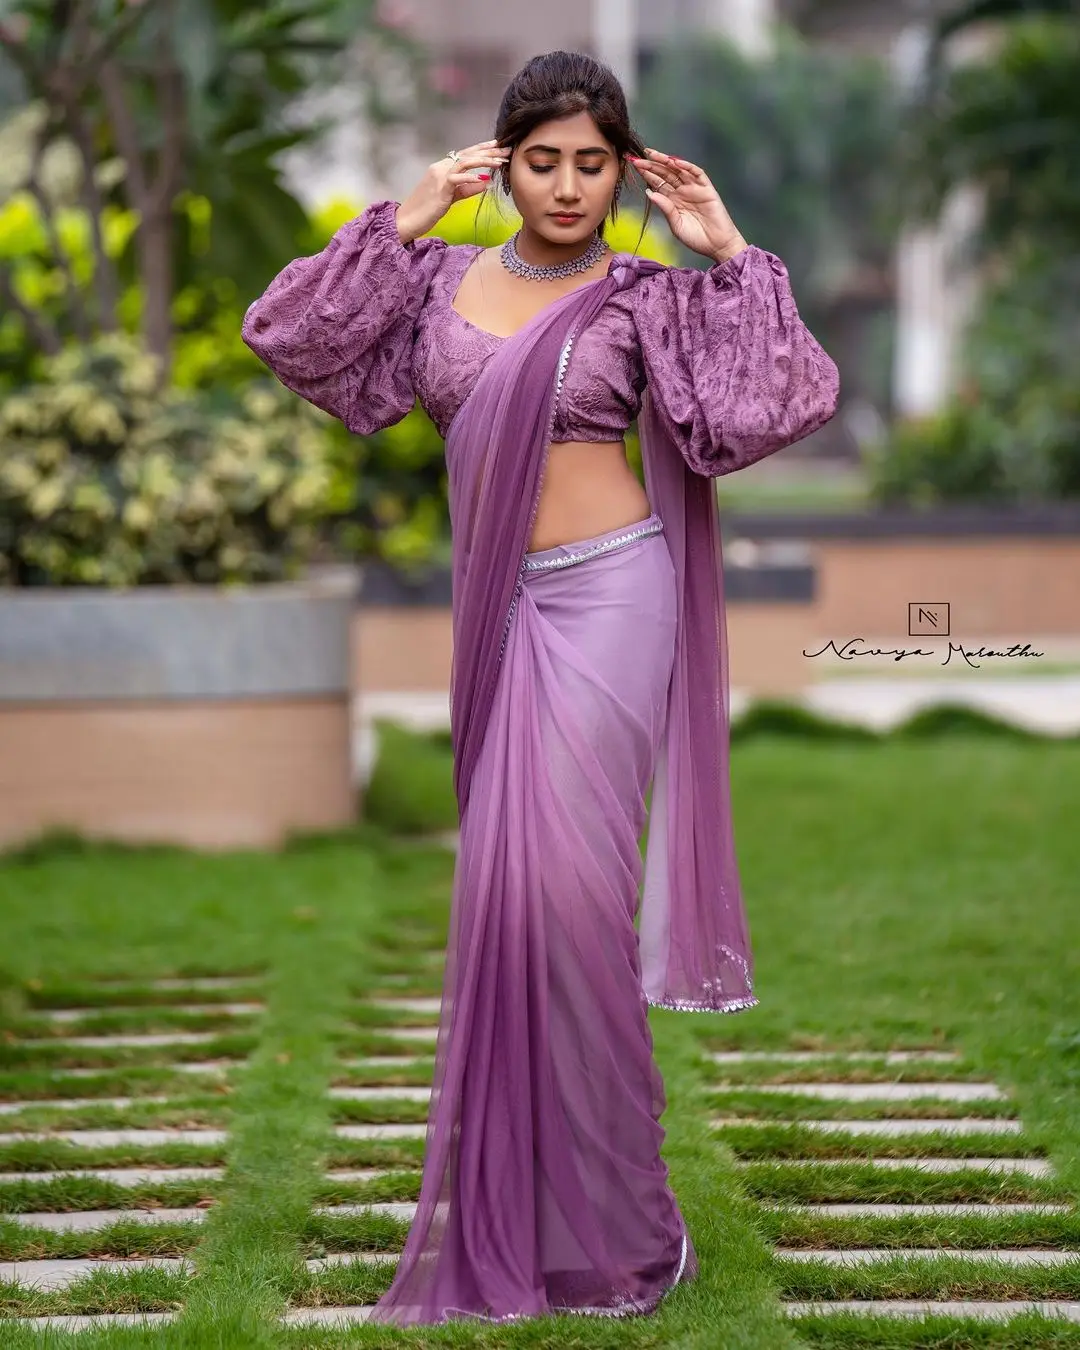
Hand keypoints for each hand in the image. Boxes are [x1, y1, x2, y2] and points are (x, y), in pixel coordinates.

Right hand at [395, 139, 509, 242]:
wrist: (407, 220)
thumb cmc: (427, 210)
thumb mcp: (451, 198)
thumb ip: (467, 189)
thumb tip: (486, 182)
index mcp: (442, 167)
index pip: (466, 154)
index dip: (483, 149)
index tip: (499, 146)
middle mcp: (440, 167)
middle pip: (468, 154)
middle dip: (489, 150)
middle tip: (507, 149)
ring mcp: (439, 176)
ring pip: (465, 162)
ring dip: (484, 160)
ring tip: (500, 162)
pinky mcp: (439, 188)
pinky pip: (456, 178)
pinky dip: (470, 178)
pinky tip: (484, 179)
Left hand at [628, 149, 746, 262]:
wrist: (717, 245)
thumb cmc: (696, 238)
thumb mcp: (676, 224)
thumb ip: (665, 208)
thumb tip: (649, 193)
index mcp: (673, 200)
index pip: (657, 183)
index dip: (646, 174)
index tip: (633, 167)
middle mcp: (682, 191)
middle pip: (665, 174)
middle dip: (652, 165)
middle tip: (637, 157)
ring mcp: (694, 188)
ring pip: (678, 170)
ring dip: (666, 161)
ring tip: (652, 155)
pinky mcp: (707, 189)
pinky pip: (697, 173)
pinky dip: (687, 166)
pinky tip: (675, 162)